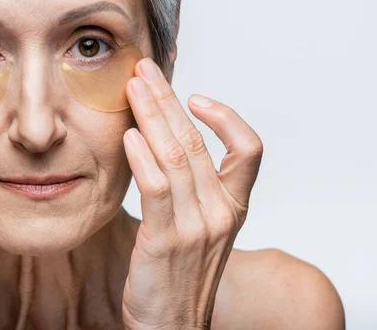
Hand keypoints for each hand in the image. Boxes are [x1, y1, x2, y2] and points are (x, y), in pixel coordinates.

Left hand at [121, 58, 262, 329]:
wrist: (171, 325)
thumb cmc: (178, 272)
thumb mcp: (198, 226)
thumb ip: (190, 186)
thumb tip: (162, 140)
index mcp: (233, 206)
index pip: (249, 150)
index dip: (227, 117)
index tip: (196, 97)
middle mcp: (221, 212)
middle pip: (199, 140)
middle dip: (169, 99)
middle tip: (145, 71)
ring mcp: (196, 226)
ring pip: (177, 156)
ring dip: (151, 117)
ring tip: (132, 89)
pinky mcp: (166, 240)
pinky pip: (156, 188)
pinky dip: (142, 157)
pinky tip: (128, 136)